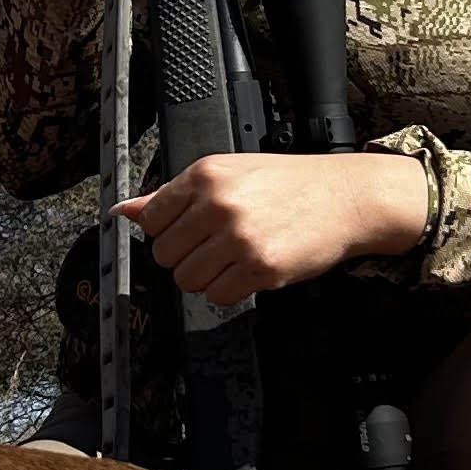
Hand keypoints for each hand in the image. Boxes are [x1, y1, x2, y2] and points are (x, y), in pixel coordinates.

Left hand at [119, 152, 426, 306]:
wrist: (346, 196)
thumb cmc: (290, 183)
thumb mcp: (230, 173)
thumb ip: (174, 194)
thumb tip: (124, 210)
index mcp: (206, 175)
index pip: (151, 220)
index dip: (167, 231)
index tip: (187, 232)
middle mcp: (219, 204)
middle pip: (164, 255)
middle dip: (186, 256)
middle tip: (215, 246)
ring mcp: (239, 238)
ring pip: (187, 280)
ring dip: (207, 276)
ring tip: (234, 258)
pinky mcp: (260, 267)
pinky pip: (218, 296)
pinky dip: (230, 290)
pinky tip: (249, 270)